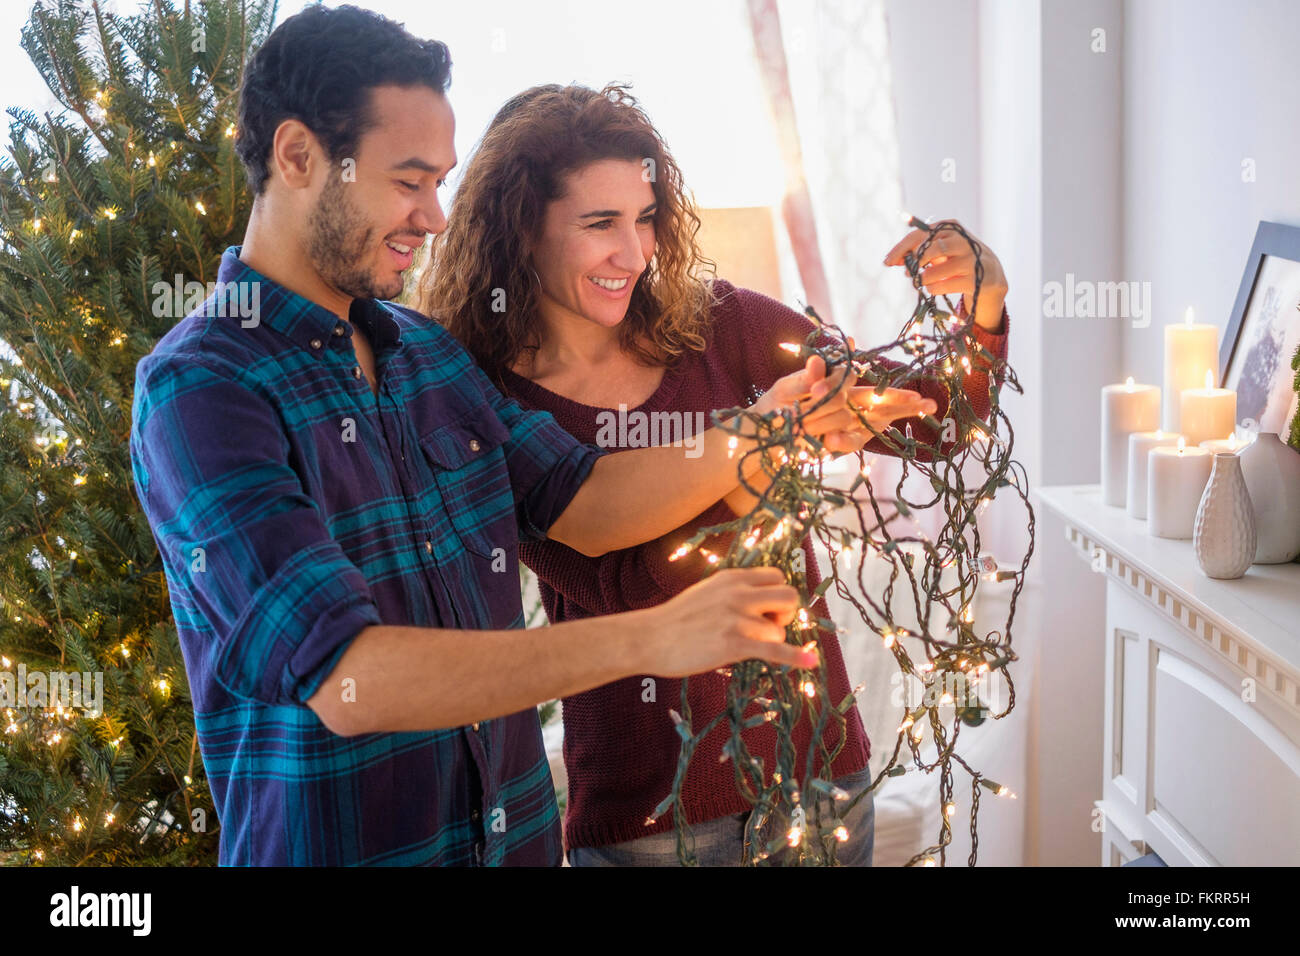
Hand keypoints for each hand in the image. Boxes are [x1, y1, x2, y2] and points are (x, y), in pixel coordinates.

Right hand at [635, 567, 816, 675]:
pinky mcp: (734, 643)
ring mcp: (737, 618)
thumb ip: (733, 592)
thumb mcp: (707, 592)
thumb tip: (760, 601)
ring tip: (745, 646)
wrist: (649, 638)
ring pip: (779, 629)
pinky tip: (811, 662)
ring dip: (770, 641)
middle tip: (770, 626)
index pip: (777, 577)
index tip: (768, 610)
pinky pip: (775, 649)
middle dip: (786, 614)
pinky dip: (796, 657)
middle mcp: (738, 593)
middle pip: (789, 596)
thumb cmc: (676, 620)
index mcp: (732, 578)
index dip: (778, 595)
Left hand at [751, 354, 866, 454]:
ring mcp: (843, 418)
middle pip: (844, 397)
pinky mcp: (844, 440)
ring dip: (822, 423)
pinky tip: (828, 441)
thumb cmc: (778, 405)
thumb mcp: (785, 391)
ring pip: (844, 418)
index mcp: (830, 379)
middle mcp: (841, 397)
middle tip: (802, 412)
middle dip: (823, 404)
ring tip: (802, 427)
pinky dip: (842, 441)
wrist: (769, 433)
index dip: (833, 383)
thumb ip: (804, 380)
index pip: (846, 375)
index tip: (815, 390)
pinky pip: (854, 441)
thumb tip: (817, 361)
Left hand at [883, 219, 1007, 332]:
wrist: (991, 276)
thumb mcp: (941, 251)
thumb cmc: (958, 260)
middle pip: (931, 248)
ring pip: (937, 269)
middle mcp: (963, 241)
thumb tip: (893, 260)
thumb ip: (919, 252)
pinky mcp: (977, 279)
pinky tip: (934, 288)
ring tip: (923, 281)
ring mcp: (972, 260)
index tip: (887, 262)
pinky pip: (945, 285)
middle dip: (915, 262)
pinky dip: (935, 288)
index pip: (920, 234)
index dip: (901, 248)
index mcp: (951, 228)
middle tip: (908, 273)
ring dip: (924, 278)